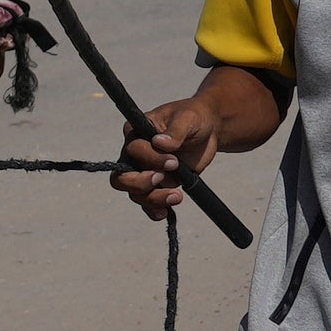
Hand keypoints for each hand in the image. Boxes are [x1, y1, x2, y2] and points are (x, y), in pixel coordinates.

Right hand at [116, 91, 223, 221]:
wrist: (207, 130)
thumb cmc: (193, 117)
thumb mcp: (187, 118)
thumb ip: (175, 131)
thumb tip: (160, 143)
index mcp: (136, 132)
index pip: (132, 150)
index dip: (151, 158)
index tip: (174, 161)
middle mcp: (134, 154)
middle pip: (122, 177)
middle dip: (140, 184)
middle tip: (162, 179)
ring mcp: (144, 171)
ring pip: (136, 194)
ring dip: (153, 199)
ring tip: (177, 196)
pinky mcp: (157, 184)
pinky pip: (148, 203)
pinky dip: (154, 210)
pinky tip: (165, 212)